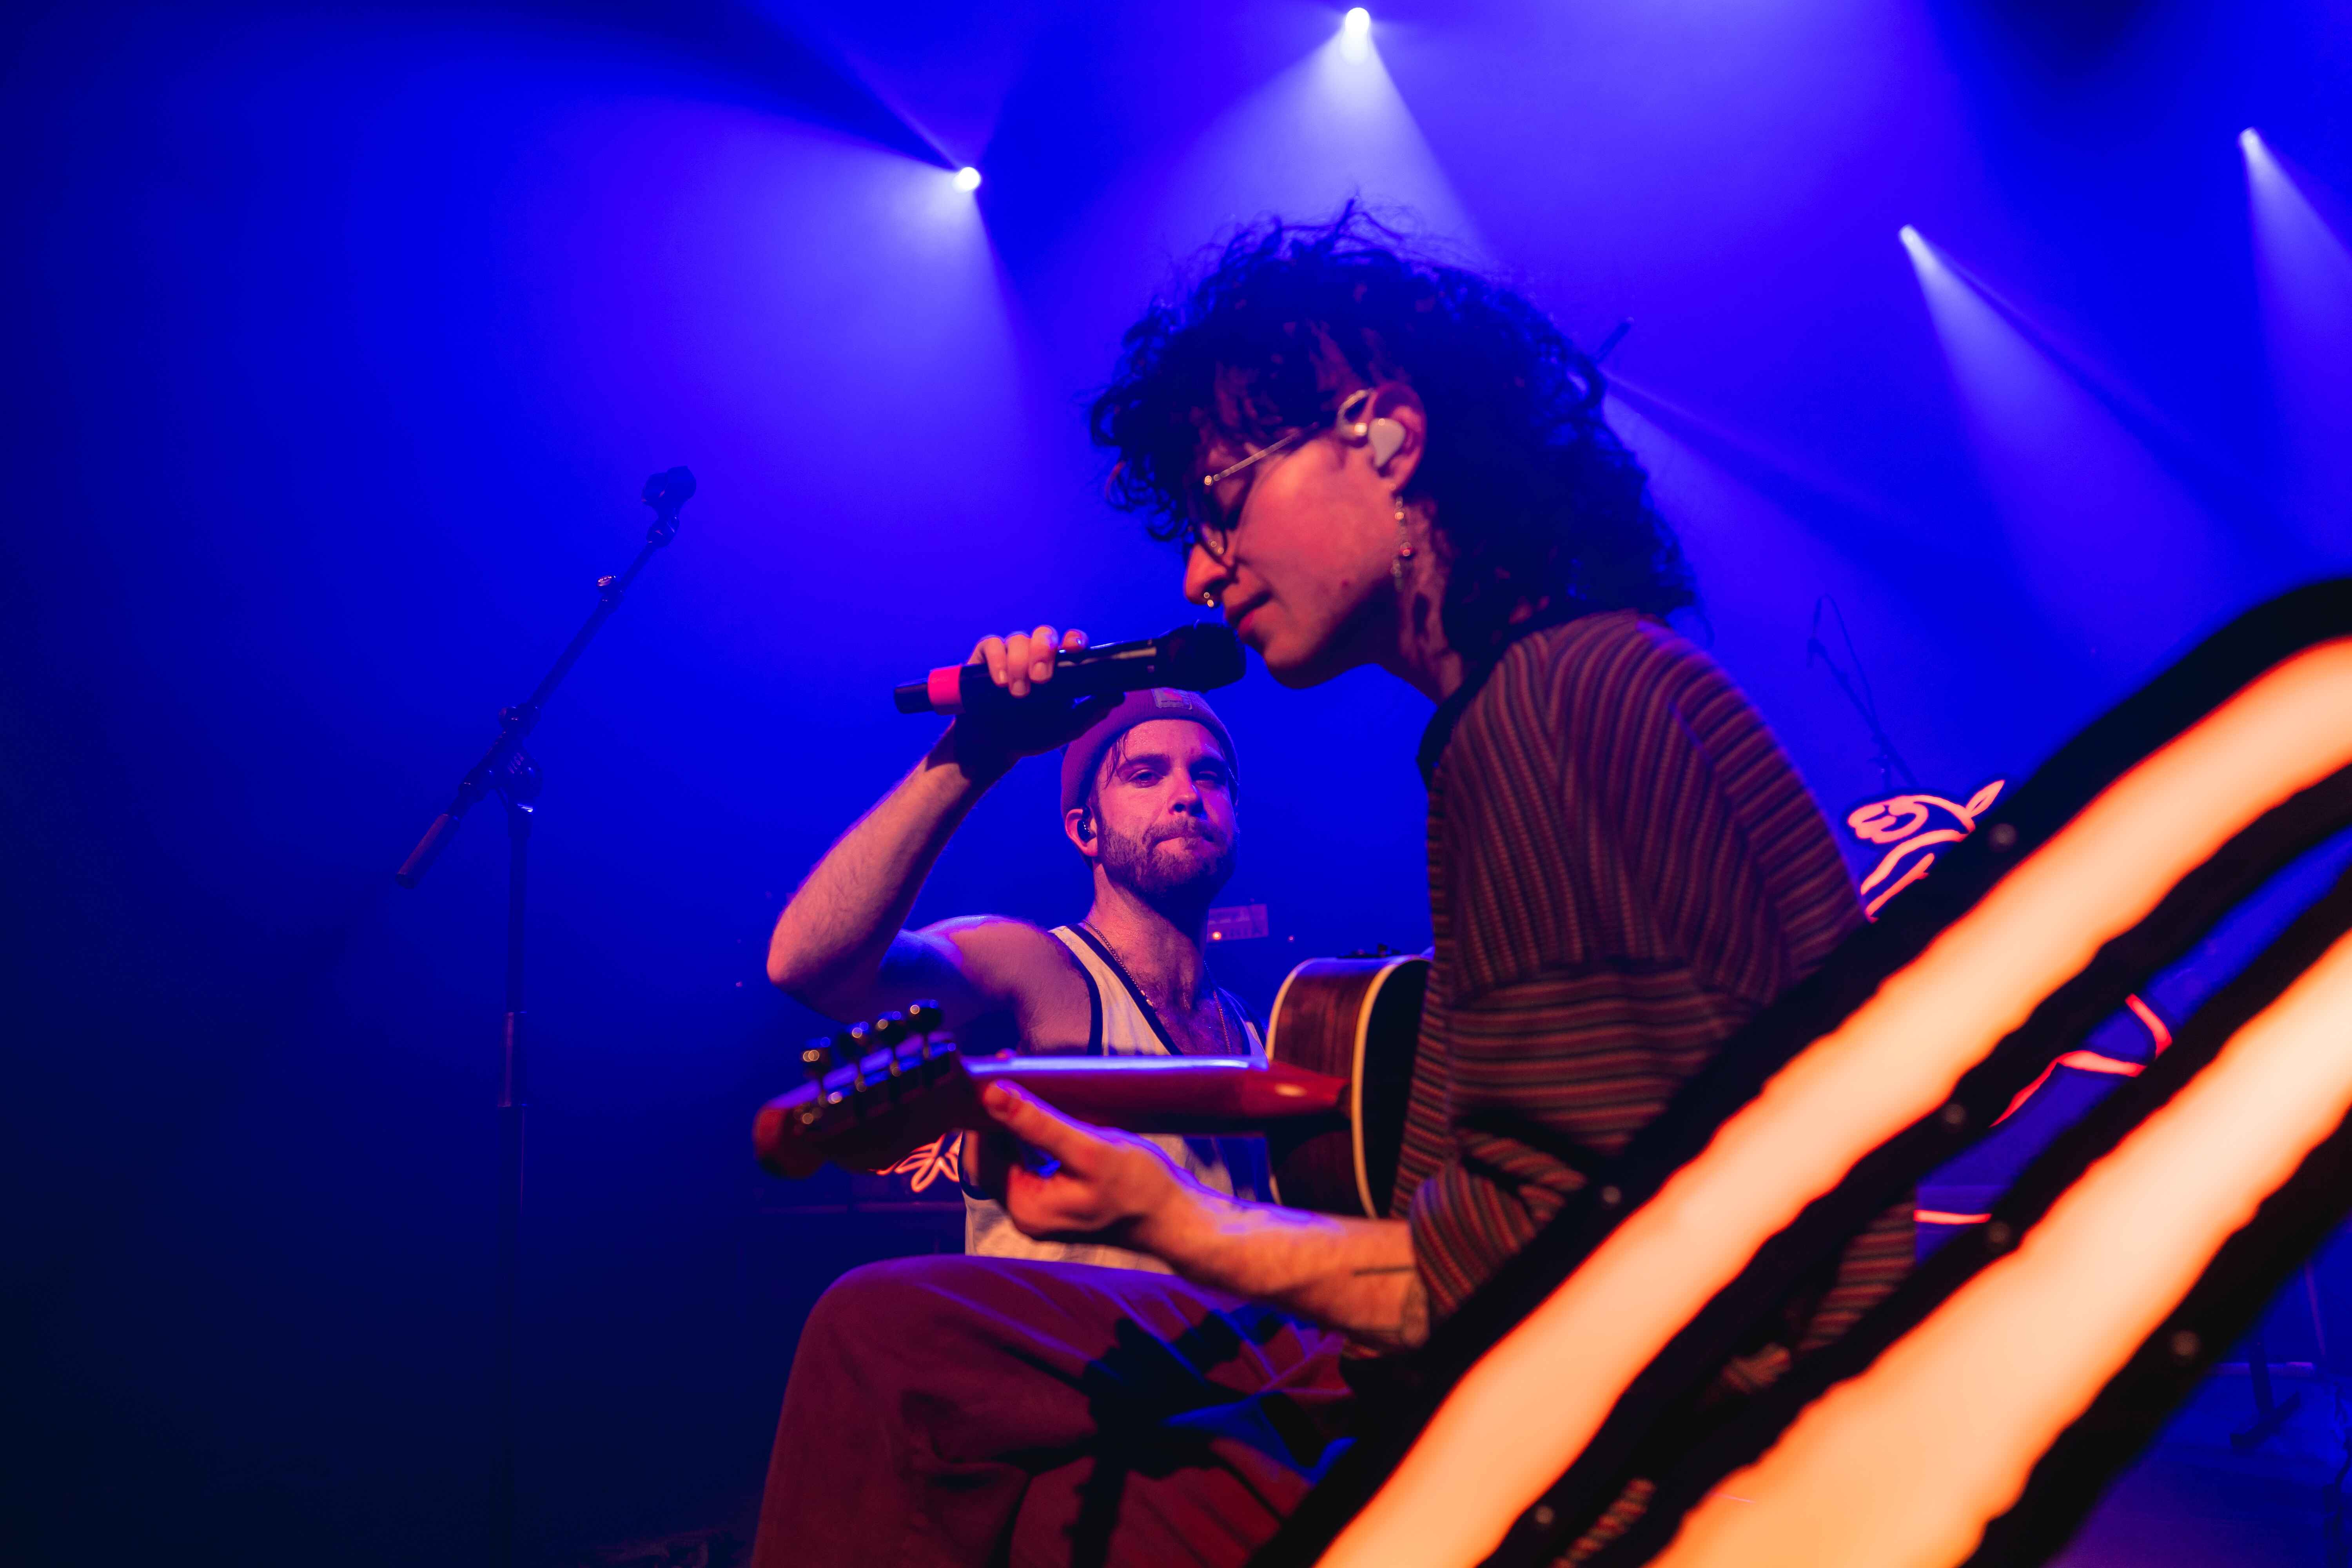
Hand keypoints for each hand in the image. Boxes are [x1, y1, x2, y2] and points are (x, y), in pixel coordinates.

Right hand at [949, 624, 1116, 772]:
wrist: (995, 747)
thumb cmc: (1032, 734)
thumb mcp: (1067, 728)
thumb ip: (1093, 711)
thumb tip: (1119, 695)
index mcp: (1059, 667)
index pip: (1071, 642)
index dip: (1075, 640)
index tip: (1075, 649)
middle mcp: (1035, 654)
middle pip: (1044, 634)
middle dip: (1043, 652)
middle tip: (1041, 680)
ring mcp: (1011, 653)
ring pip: (1019, 639)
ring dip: (1019, 664)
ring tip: (1018, 693)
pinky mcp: (986, 657)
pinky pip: (993, 644)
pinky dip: (998, 660)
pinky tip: (1000, 682)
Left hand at [969, 1081, 1190, 1246]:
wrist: (1178, 1218)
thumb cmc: (1142, 1187)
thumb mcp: (1089, 1148)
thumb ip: (1038, 1124)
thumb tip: (991, 1095)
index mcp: (1025, 1207)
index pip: (980, 1153)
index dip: (983, 1111)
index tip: (998, 1071)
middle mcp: (1026, 1214)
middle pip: (991, 1155)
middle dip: (999, 1114)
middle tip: (1016, 1070)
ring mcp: (1042, 1211)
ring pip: (1011, 1157)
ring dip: (1017, 1123)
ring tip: (1035, 1086)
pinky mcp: (1058, 1201)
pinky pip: (1031, 1164)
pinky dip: (1034, 1137)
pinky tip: (1051, 1115)